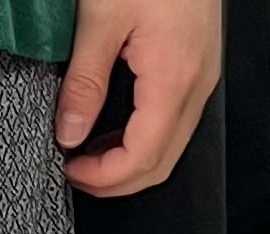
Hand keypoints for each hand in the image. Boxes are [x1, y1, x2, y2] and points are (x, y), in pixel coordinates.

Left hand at [57, 0, 219, 198]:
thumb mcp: (102, 17)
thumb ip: (84, 80)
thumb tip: (69, 132)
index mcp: (173, 78)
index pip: (141, 158)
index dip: (102, 177)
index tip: (70, 170)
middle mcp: (196, 83)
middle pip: (160, 164)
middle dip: (116, 181)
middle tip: (76, 173)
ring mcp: (201, 75)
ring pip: (170, 146)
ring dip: (129, 161)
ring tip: (89, 154)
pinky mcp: (197, 64)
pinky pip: (173, 119)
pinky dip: (143, 137)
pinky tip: (115, 127)